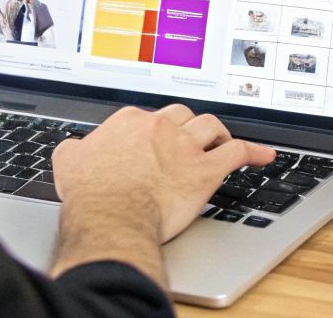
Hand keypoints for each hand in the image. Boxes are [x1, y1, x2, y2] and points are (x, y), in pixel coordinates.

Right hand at [53, 104, 275, 242]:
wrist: (110, 216)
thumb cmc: (91, 194)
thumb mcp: (69, 162)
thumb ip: (73, 150)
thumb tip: (72, 148)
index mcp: (130, 122)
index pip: (150, 117)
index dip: (156, 131)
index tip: (157, 141)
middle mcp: (160, 127)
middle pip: (182, 115)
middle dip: (187, 127)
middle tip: (190, 140)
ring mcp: (184, 147)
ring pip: (210, 127)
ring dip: (217, 134)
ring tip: (221, 142)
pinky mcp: (205, 170)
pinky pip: (237, 153)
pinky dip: (253, 152)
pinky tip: (263, 155)